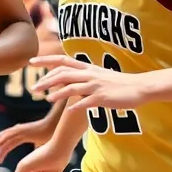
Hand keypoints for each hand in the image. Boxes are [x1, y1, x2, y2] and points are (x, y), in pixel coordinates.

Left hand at [0, 118, 55, 164]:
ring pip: (4, 137)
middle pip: (5, 138)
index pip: (10, 141)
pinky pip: (8, 136)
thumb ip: (36, 151)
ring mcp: (20, 130)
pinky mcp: (21, 131)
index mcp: (23, 134)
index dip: (3, 147)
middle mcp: (19, 131)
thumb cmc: (50, 136)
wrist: (55, 127)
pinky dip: (0, 141)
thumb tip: (36, 158)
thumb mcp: (41, 145)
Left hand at [30, 54, 150, 111]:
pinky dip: (76, 105)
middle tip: (33, 88)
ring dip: (58, 93)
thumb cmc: (119, 83)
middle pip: (63, 74)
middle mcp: (89, 75)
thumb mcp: (100, 76)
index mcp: (87, 68)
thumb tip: (71, 81)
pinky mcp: (103, 97)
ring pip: (72, 87)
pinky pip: (87, 102)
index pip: (62, 61)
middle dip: (46, 80)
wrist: (140, 87)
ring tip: (46, 99)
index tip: (31, 62)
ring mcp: (96, 86)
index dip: (46, 60)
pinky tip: (69, 110)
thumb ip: (85, 78)